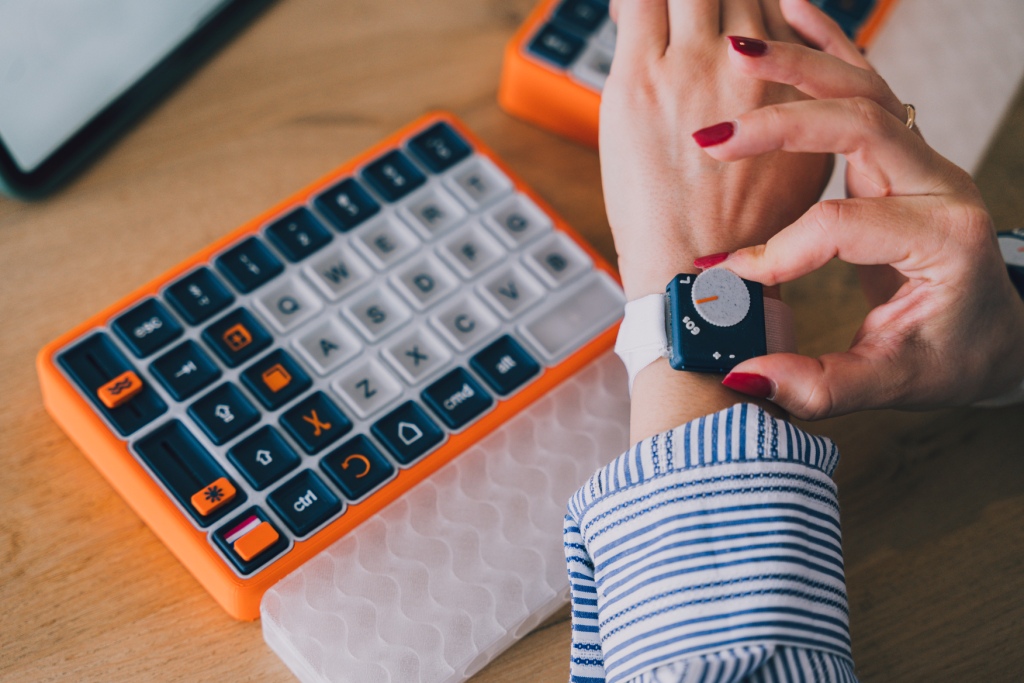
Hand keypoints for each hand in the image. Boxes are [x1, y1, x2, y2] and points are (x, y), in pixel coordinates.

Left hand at [601, 0, 831, 300]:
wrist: (695, 270)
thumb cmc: (741, 225)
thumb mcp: (804, 159)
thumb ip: (797, 100)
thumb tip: (784, 63)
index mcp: (797, 77)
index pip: (775, 0)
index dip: (745, 2)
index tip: (723, 15)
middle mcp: (750, 62)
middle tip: (683, 15)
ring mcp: (694, 65)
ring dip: (671, 1)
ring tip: (652, 17)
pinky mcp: (640, 79)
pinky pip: (639, 1)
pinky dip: (632, 3)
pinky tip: (629, 15)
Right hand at [693, 10, 1023, 418]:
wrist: (996, 331)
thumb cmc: (948, 357)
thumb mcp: (890, 384)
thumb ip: (819, 384)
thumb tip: (743, 375)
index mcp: (944, 241)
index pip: (844, 226)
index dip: (777, 252)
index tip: (725, 278)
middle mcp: (941, 186)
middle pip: (860, 128)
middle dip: (779, 128)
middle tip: (711, 138)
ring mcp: (926, 160)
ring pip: (865, 91)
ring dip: (800, 67)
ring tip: (740, 48)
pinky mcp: (906, 152)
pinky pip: (870, 85)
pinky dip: (827, 48)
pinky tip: (789, 16)